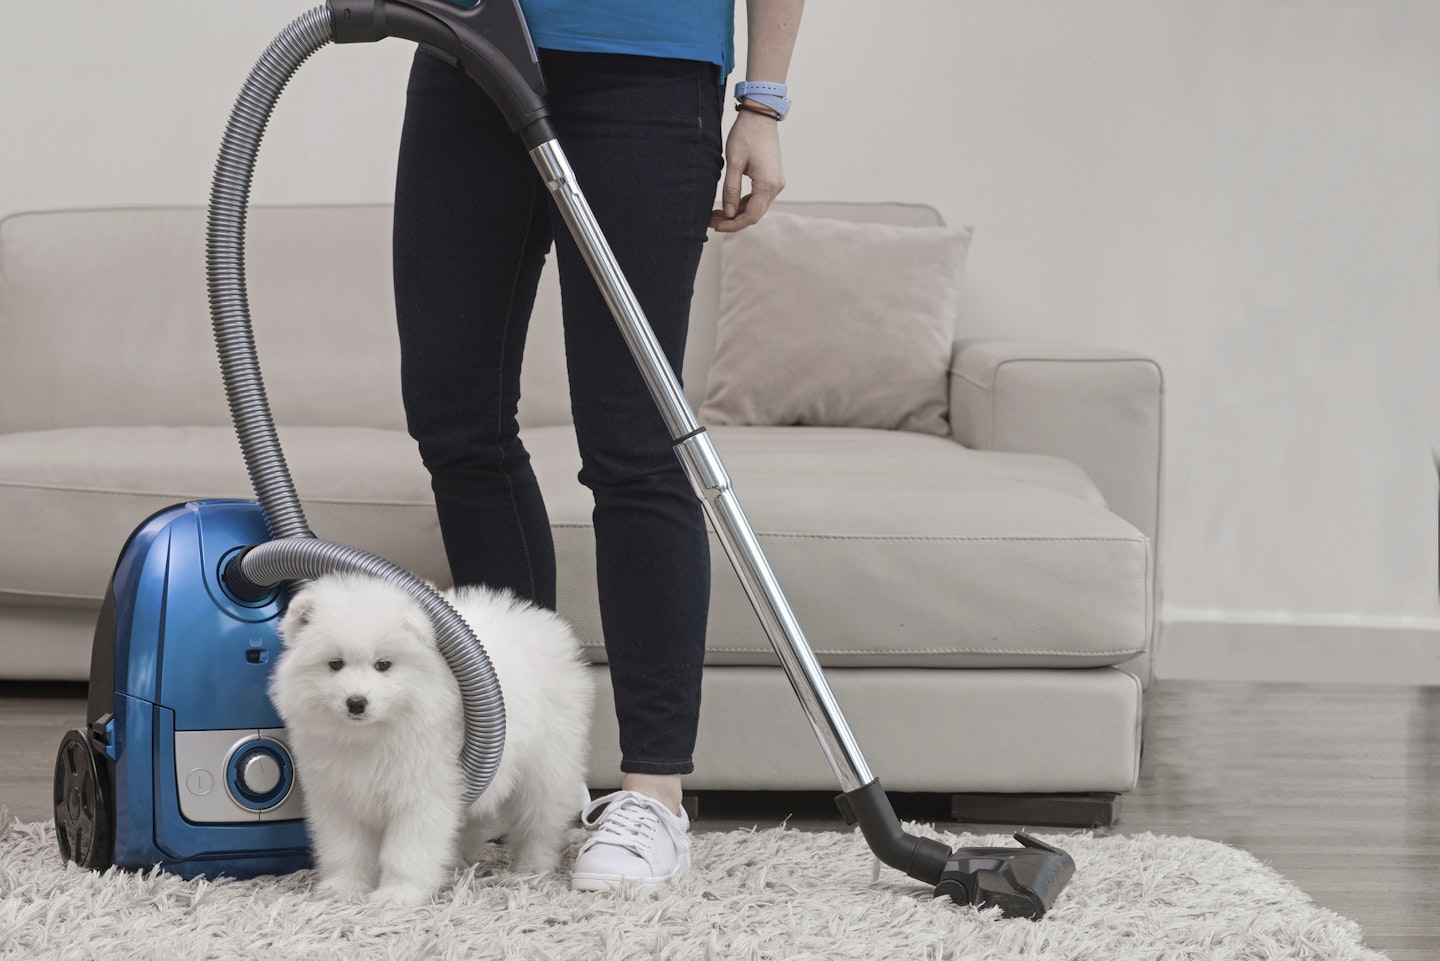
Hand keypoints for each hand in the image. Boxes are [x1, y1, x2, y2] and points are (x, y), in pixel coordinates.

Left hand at [709, 110, 785, 232]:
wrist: (760, 116)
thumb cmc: (745, 135)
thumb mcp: (734, 162)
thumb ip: (731, 189)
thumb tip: (728, 213)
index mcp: (767, 184)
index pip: (751, 216)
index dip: (733, 225)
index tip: (716, 226)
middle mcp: (776, 187)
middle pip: (754, 214)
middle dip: (733, 221)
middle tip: (711, 221)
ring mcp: (776, 183)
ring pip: (756, 207)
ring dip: (737, 213)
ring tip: (716, 214)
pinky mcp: (772, 178)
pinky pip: (758, 198)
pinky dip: (743, 203)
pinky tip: (728, 204)